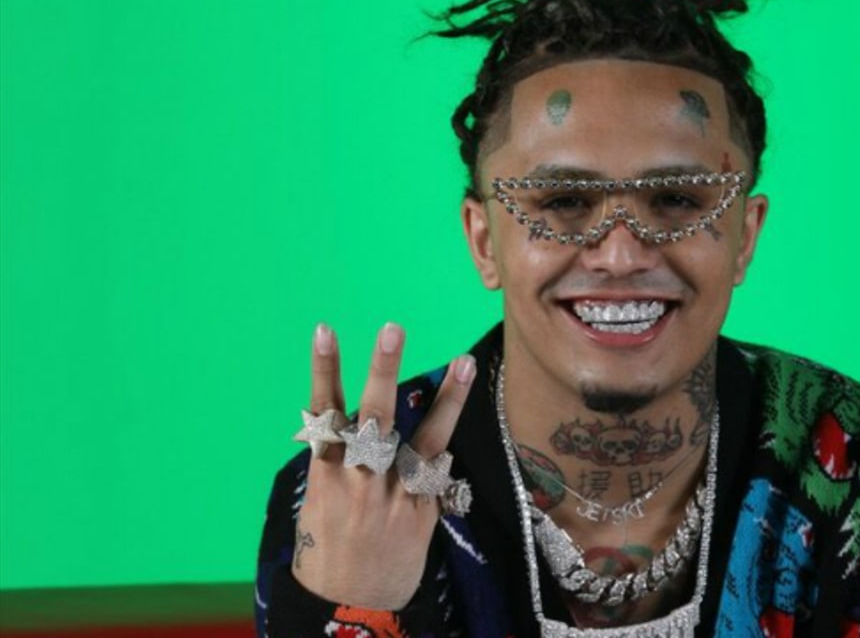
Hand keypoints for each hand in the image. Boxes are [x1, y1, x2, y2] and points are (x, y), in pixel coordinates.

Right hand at [291, 322, 475, 609]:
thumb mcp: (317, 502)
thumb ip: (335, 461)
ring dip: (447, 398)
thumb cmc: (325, 551)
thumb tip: (346, 422)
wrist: (347, 608)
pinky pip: (438, 471)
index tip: (326, 330)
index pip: (324, 410)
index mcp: (326, 472)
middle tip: (392, 329)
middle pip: (374, 415)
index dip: (323, 368)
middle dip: (383, 369)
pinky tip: (459, 411)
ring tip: (465, 361)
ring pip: (425, 437)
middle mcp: (360, 479)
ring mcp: (394, 495)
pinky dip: (446, 445)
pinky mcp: (422, 512)